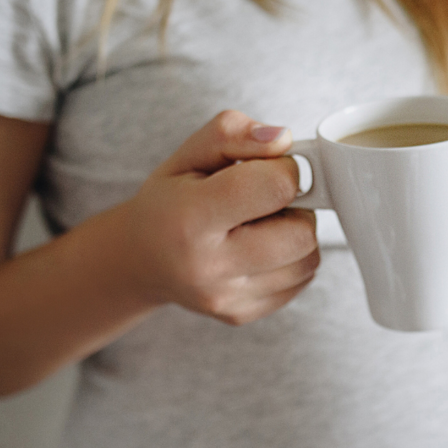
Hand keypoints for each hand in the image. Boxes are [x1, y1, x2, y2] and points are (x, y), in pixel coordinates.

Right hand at [118, 110, 319, 324]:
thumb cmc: (169, 201)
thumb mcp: (190, 153)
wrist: (139, 260)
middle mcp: (208, 267)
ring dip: (296, 235)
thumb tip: (283, 140)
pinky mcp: (240, 314)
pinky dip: (291, 260)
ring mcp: (226, 298)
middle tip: (267, 200)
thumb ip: (234, 133)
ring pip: (308, 260)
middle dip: (296, 208)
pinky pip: (300, 282)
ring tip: (260, 225)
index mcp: (190, 218)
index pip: (275, 188)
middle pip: (301, 233)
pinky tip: (259, 249)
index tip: (269, 168)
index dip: (285, 169)